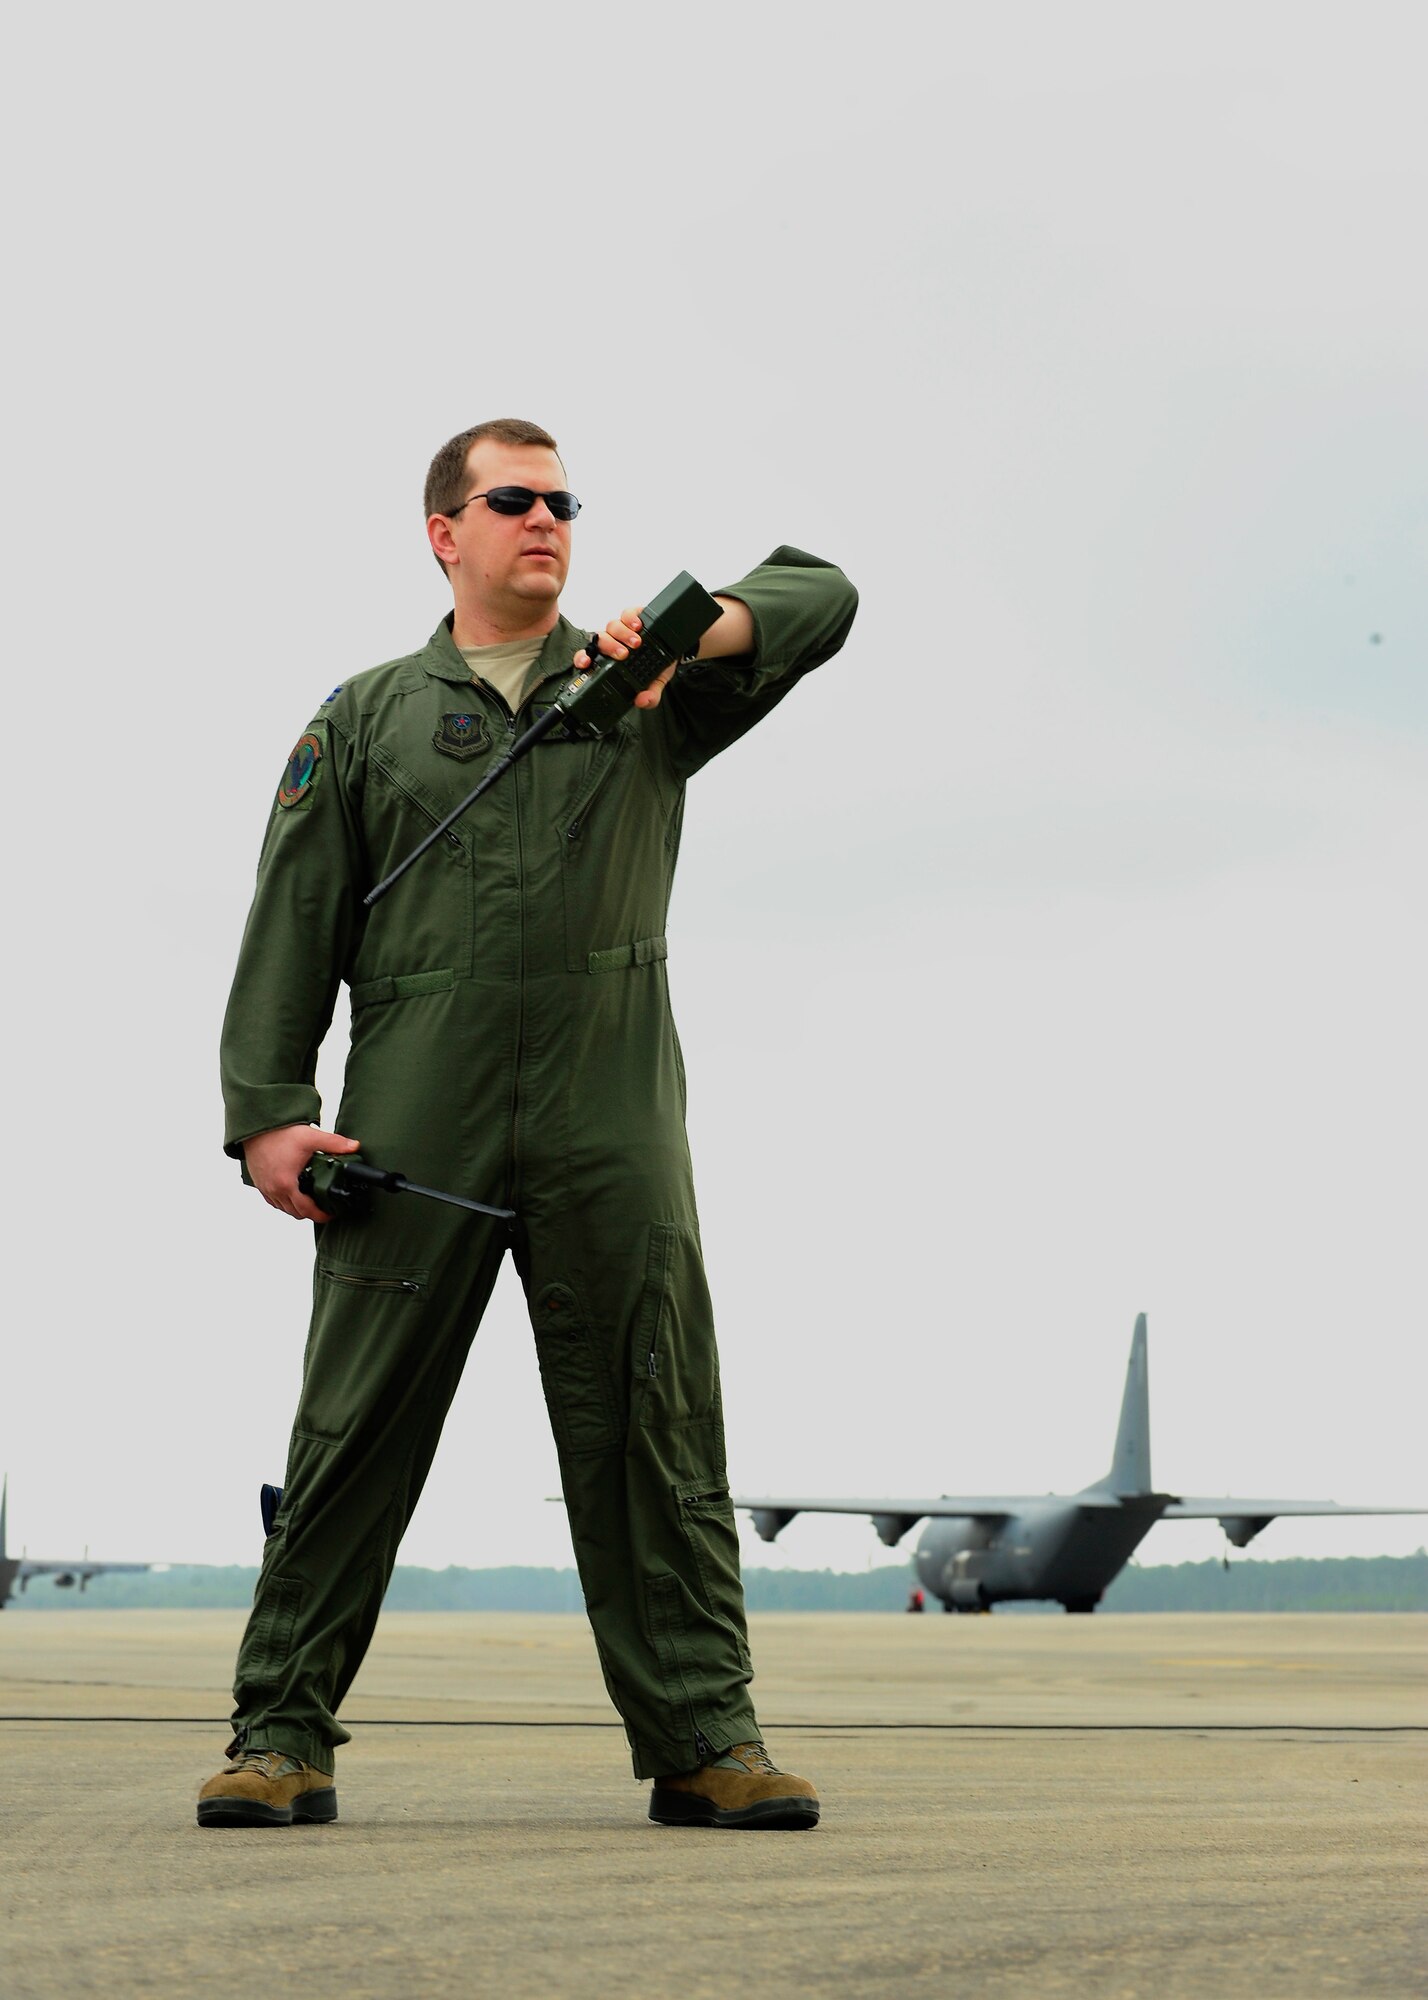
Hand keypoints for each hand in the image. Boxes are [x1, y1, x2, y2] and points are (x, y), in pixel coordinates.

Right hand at [244, 1124, 360, 1222]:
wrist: (257, 1127)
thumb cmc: (279, 1133)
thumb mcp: (311, 1138)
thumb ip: (334, 1144)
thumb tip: (354, 1146)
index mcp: (286, 1184)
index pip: (306, 1210)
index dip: (321, 1215)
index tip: (331, 1214)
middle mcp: (274, 1190)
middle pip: (295, 1213)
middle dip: (312, 1213)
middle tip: (325, 1206)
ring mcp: (265, 1188)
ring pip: (284, 1209)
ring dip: (298, 1208)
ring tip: (312, 1199)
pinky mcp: (259, 1184)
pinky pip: (274, 1201)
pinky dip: (285, 1202)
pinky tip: (294, 1193)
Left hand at [573, 607, 676, 709]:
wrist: (676, 650)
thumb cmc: (659, 665)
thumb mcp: (656, 683)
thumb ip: (650, 696)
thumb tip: (642, 702)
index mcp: (611, 659)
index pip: (589, 658)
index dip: (582, 659)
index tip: (586, 663)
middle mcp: (613, 642)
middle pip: (600, 640)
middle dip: (610, 646)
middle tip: (623, 654)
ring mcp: (623, 628)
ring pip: (611, 626)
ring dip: (622, 634)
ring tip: (636, 642)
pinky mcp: (634, 616)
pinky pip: (626, 613)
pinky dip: (630, 619)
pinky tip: (638, 626)